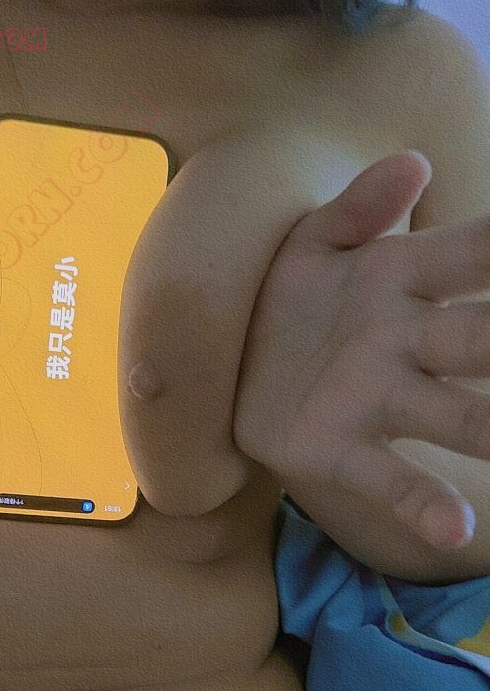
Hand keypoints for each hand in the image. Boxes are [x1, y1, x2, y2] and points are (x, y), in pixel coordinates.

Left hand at [233, 149, 489, 550]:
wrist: (226, 358)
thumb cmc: (286, 294)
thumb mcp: (309, 242)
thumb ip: (356, 207)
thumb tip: (413, 161)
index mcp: (397, 278)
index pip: (472, 254)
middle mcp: (401, 341)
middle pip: (480, 338)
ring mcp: (375, 398)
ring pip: (454, 413)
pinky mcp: (336, 448)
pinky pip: (387, 477)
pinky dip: (423, 502)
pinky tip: (458, 528)